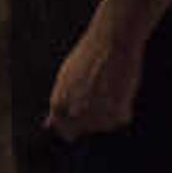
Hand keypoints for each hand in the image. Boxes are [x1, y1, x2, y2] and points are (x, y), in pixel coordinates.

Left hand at [43, 21, 142, 139]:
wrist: (112, 42)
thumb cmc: (88, 56)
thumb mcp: (64, 79)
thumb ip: (58, 104)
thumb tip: (48, 125)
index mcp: (58, 105)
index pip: (64, 130)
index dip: (74, 122)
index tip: (83, 112)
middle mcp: (74, 114)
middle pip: (85, 129)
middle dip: (91, 116)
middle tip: (100, 92)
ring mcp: (96, 116)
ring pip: (104, 125)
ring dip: (108, 112)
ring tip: (109, 86)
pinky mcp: (117, 114)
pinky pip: (120, 119)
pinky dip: (123, 107)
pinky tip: (119, 88)